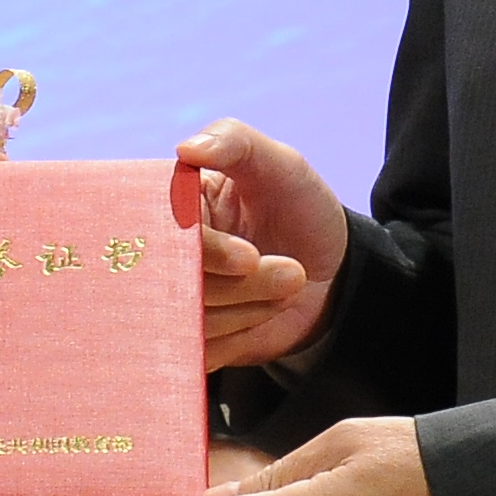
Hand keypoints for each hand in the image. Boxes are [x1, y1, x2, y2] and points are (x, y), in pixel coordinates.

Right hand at [179, 118, 344, 368]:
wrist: (331, 271)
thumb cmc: (300, 207)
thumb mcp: (281, 164)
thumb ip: (236, 143)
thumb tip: (186, 148)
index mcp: (172, 204)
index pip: (164, 233)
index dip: (206, 250)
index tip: (248, 256)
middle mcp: (164, 253)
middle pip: (175, 283)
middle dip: (240, 285)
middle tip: (291, 273)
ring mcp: (175, 297)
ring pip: (191, 321)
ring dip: (251, 308)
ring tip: (289, 284)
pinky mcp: (191, 338)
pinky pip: (200, 352)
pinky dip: (243, 335)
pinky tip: (268, 311)